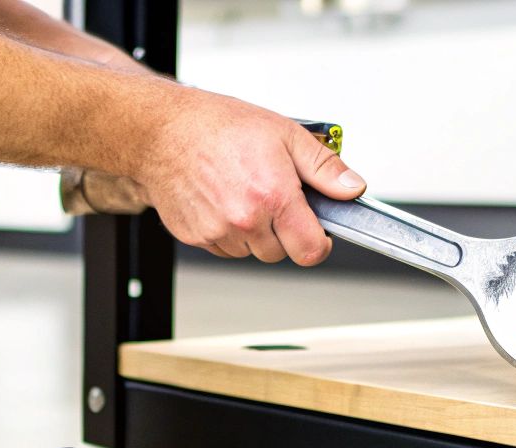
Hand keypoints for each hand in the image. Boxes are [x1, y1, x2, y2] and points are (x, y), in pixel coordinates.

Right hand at [130, 88, 364, 265]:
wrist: (163, 130)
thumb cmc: (218, 126)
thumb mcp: (285, 134)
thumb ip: (324, 168)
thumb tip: (352, 189)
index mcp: (273, 196)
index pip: (311, 251)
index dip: (320, 242)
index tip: (318, 231)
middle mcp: (245, 220)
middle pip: (282, 253)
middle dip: (284, 231)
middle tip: (274, 197)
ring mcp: (218, 232)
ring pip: (252, 252)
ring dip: (255, 232)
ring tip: (244, 192)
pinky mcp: (197, 237)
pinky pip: (225, 248)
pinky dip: (229, 231)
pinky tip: (222, 199)